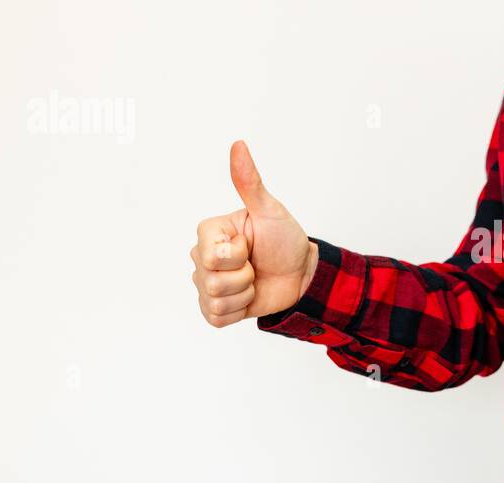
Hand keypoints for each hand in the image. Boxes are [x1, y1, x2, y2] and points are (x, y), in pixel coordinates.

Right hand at [191, 140, 317, 326]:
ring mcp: (206, 284)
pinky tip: (249, 295)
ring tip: (254, 279)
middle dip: (244, 276)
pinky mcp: (215, 308)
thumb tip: (238, 145)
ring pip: (215, 300)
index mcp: (209, 233)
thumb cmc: (285, 239)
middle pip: (211, 281)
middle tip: (255, 264)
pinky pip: (217, 317)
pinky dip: (239, 310)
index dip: (237, 256)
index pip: (210, 256)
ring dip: (244, 294)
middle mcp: (202, 257)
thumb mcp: (269, 210)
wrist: (301, 274)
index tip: (250, 245)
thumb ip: (249, 182)